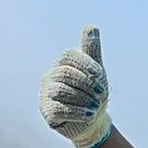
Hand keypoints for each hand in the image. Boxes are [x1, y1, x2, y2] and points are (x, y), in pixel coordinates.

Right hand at [40, 26, 112, 147]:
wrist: (93, 120)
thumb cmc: (93, 92)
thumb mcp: (96, 70)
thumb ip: (92, 50)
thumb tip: (91, 27)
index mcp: (63, 64)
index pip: (69, 56)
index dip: (86, 65)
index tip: (100, 75)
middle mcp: (51, 76)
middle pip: (65, 74)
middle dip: (86, 84)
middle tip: (101, 94)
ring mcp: (46, 94)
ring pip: (61, 91)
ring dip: (83, 99)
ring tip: (96, 107)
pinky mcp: (47, 112)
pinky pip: (59, 109)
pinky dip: (77, 112)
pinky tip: (90, 115)